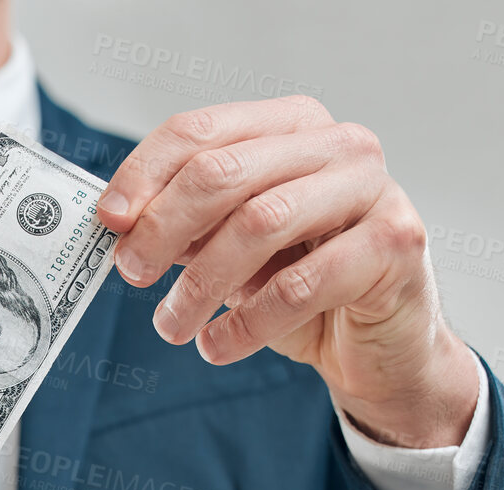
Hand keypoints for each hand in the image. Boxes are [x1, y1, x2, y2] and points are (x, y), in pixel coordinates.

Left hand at [98, 96, 479, 448]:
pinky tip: (217, 346)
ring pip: (259, 223)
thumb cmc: (305, 291)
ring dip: (200, 283)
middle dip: (163, 227)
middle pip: (223, 172)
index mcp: (292, 127)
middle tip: (130, 274)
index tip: (108, 222)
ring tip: (171, 326)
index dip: (144, 175)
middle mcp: (337, 144)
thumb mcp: (234, 251)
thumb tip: (122, 223)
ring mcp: (373, 189)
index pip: (201, 132)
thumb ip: (190, 227)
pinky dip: (246, 323)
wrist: (379, 348)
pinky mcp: (395, 244)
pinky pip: (300, 285)